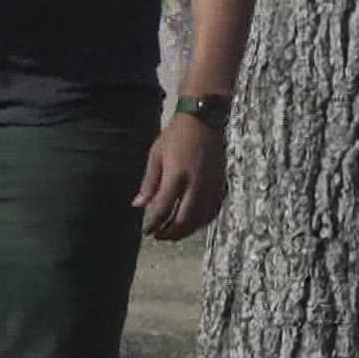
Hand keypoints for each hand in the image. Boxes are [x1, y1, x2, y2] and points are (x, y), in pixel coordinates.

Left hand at [133, 114, 226, 240]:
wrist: (203, 121)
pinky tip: (192, 224)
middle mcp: (196, 184)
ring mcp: (211, 186)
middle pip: (184, 220)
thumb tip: (138, 205)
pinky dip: (201, 222)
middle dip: (170, 233)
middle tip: (159, 236)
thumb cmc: (176, 135)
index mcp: (177, 175)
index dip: (154, 224)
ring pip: (200, 220)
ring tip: (172, 233)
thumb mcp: (156, 155)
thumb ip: (149, 182)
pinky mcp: (220, 185)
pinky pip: (212, 212)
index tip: (146, 231)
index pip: (163, 208)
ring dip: (186, 231)